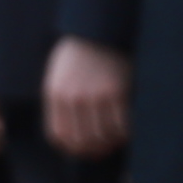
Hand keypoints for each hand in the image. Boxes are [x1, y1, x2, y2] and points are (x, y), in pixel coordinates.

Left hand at [41, 37, 130, 159]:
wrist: (99, 31)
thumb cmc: (79, 56)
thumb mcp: (59, 77)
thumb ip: (62, 104)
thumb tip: (69, 140)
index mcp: (55, 93)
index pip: (59, 136)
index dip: (73, 150)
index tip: (85, 151)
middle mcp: (72, 96)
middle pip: (82, 141)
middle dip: (95, 150)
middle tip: (106, 148)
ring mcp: (95, 95)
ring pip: (104, 136)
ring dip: (112, 142)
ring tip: (116, 137)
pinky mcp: (117, 92)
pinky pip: (122, 126)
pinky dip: (126, 132)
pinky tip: (127, 126)